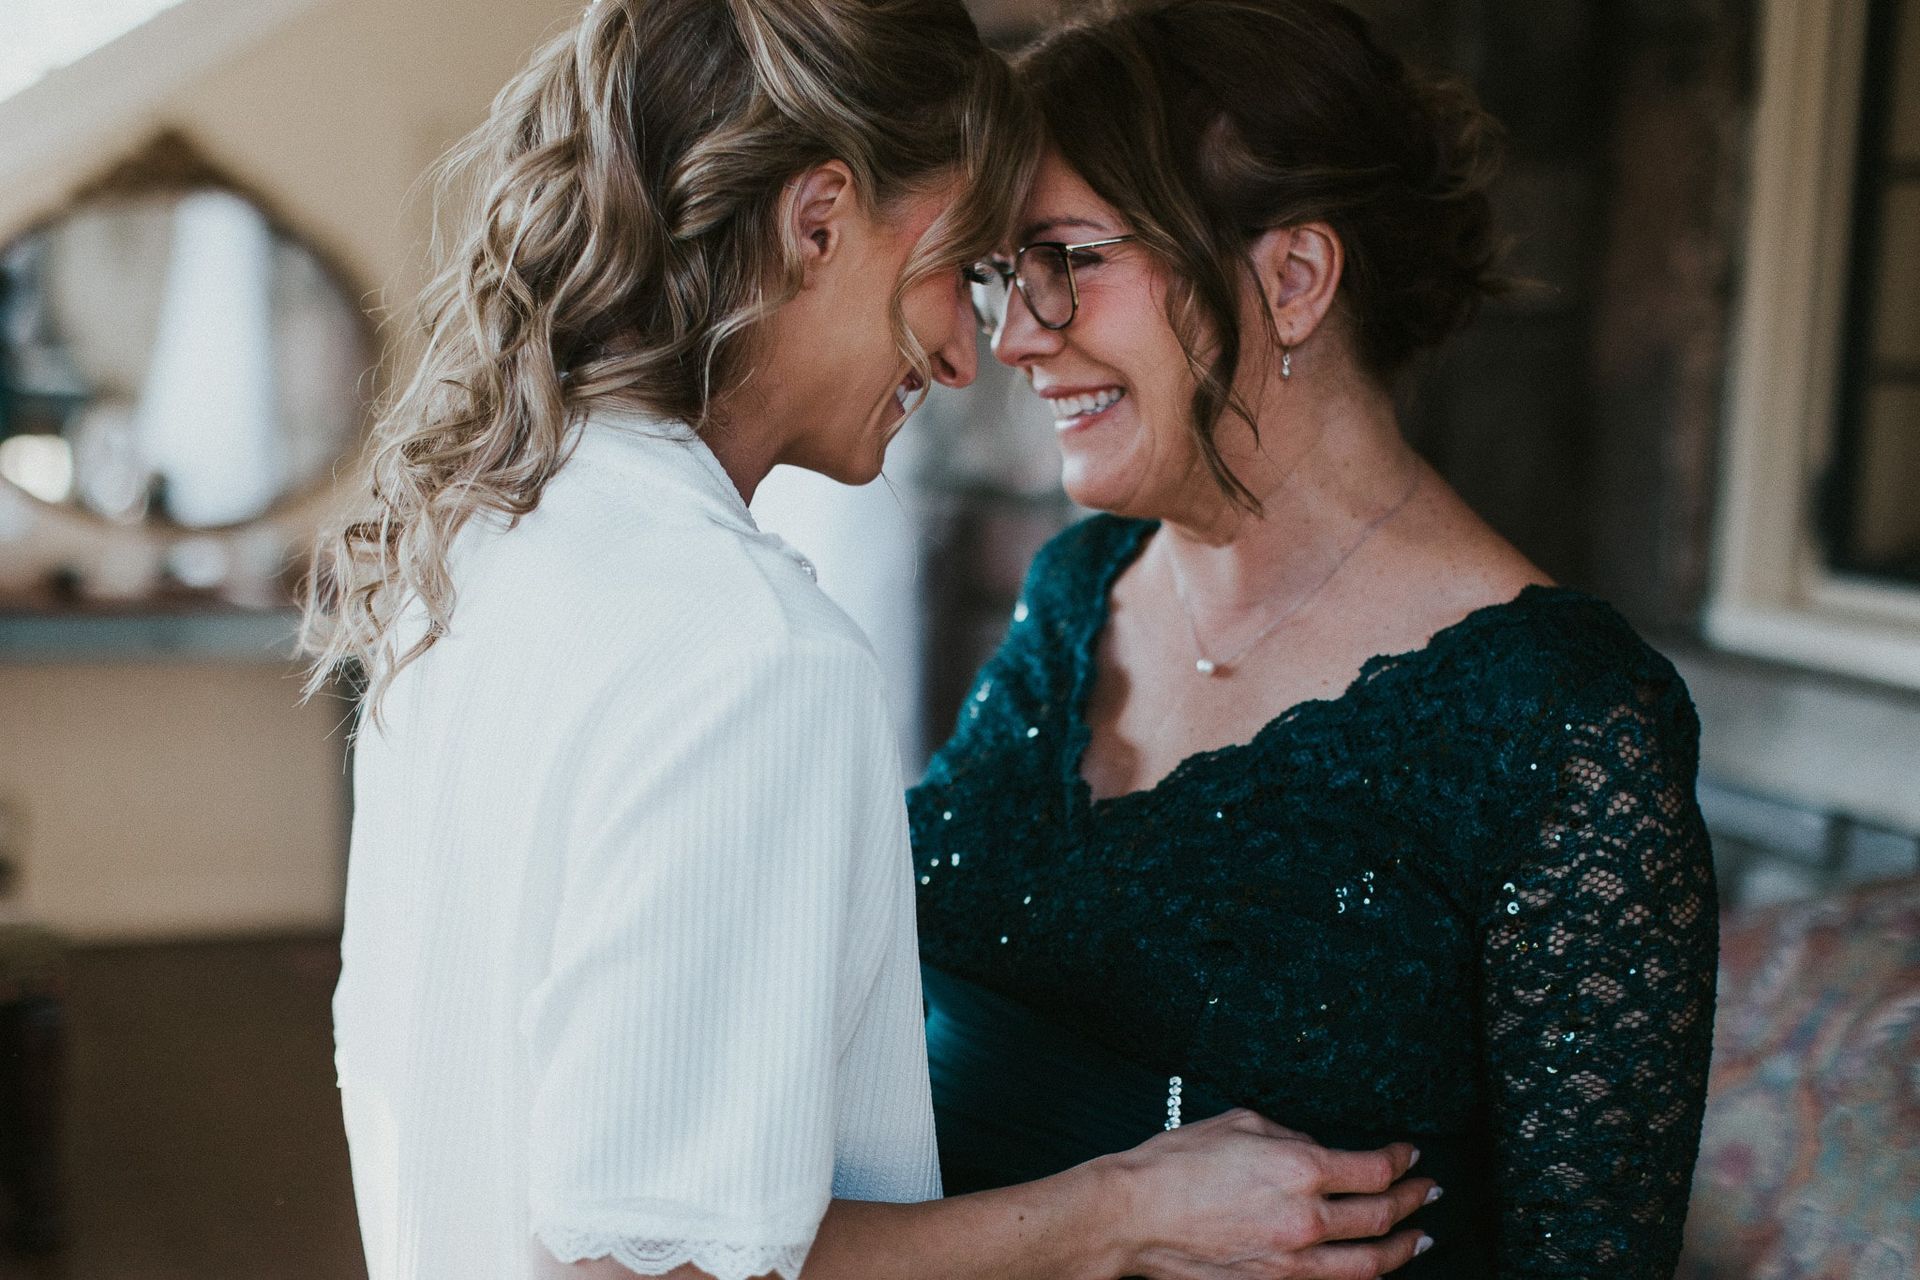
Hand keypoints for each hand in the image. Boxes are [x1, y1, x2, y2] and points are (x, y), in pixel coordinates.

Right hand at [1097, 1109, 1435, 1279]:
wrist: (1134, 1215)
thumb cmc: (1177, 1164)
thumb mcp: (1241, 1124)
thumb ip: (1291, 1137)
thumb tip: (1318, 1151)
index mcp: (1300, 1167)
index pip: (1375, 1169)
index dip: (1403, 1160)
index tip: (1411, 1154)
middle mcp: (1305, 1217)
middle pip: (1382, 1216)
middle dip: (1415, 1200)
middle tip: (1430, 1191)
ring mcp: (1293, 1260)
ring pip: (1370, 1262)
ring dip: (1404, 1248)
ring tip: (1420, 1237)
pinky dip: (1363, 1277)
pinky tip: (1373, 1269)